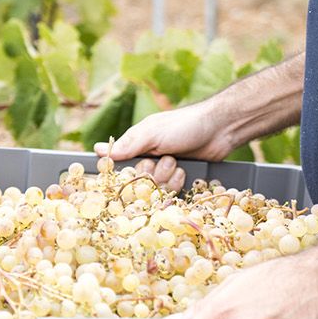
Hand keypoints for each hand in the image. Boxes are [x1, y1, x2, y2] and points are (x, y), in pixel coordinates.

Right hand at [95, 101, 228, 191]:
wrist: (219, 130)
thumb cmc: (184, 125)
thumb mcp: (153, 132)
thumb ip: (128, 144)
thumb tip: (98, 150)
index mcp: (137, 146)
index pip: (118, 167)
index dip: (122, 174)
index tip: (131, 173)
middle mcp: (147, 159)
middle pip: (136, 183)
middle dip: (151, 174)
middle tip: (164, 158)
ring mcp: (164, 171)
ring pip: (154, 190)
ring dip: (166, 178)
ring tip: (177, 162)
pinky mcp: (179, 181)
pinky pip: (170, 193)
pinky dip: (177, 183)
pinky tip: (185, 171)